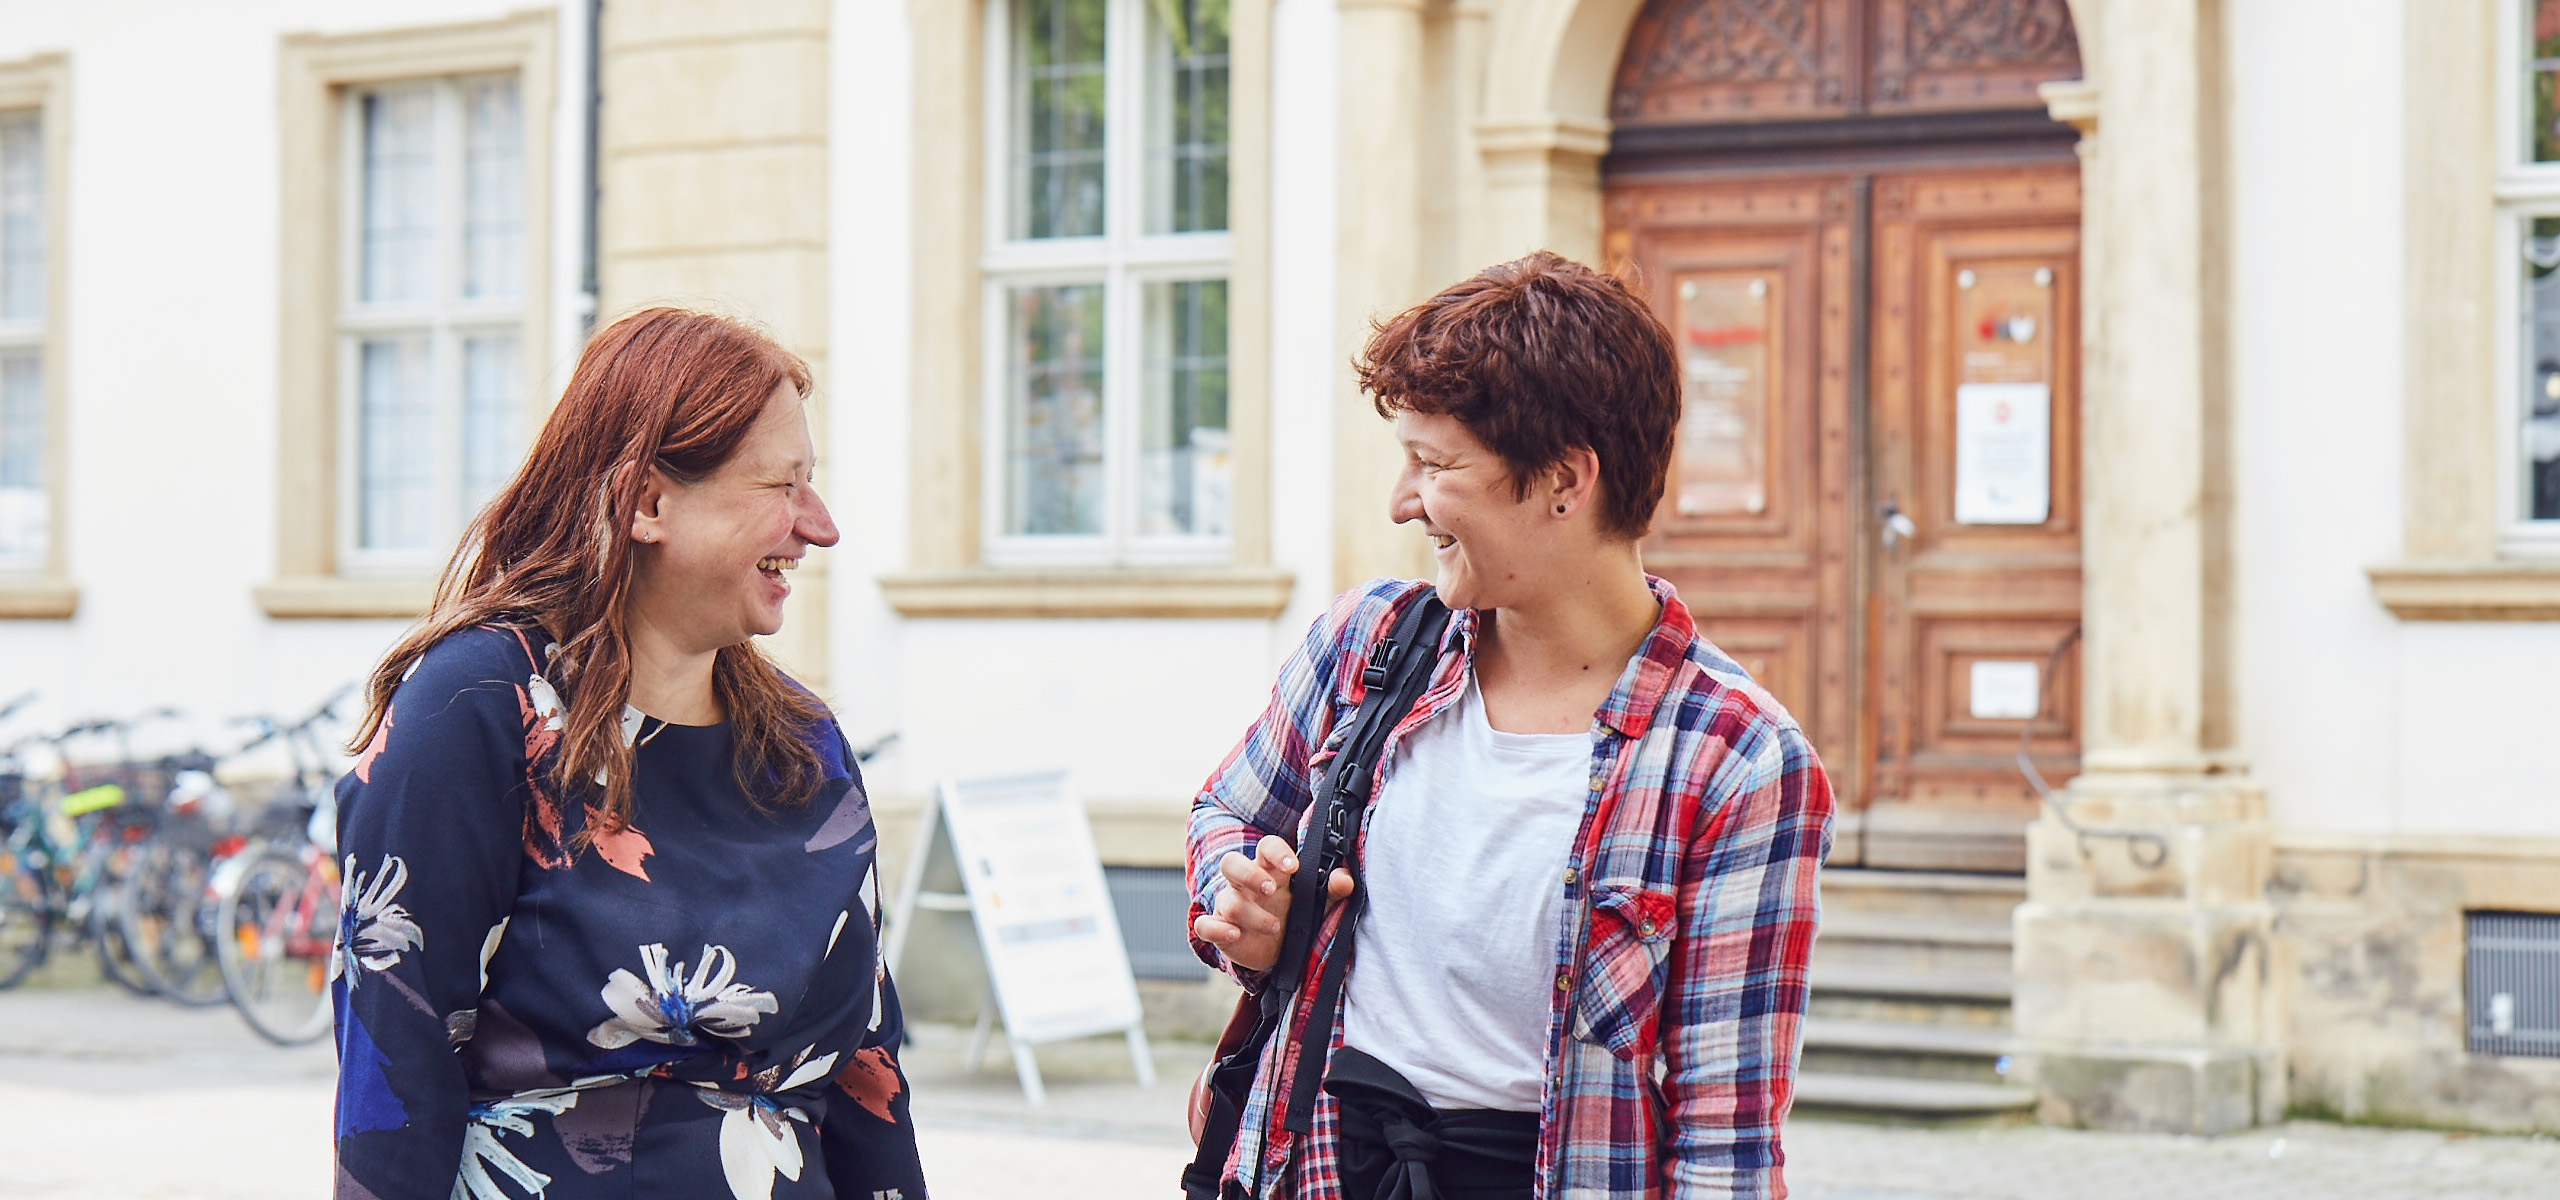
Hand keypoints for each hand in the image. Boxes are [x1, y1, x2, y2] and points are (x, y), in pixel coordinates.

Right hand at [1191, 834, 1354, 972]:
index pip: (1265, 848)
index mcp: (1270, 871)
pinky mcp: (1219, 928)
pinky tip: (1234, 935)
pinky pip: (1205, 924)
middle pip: (1232, 863)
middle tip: (1271, 889)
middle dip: (1249, 873)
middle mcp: (1245, 885)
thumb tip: (1345, 879)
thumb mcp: (1318, 906)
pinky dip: (1216, 928)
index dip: (1276, 852)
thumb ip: (1332, 891)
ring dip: (1251, 914)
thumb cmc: (1295, 919)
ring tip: (1275, 927)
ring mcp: (1229, 905)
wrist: (1278, 954)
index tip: (1293, 865)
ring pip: (1227, 899)